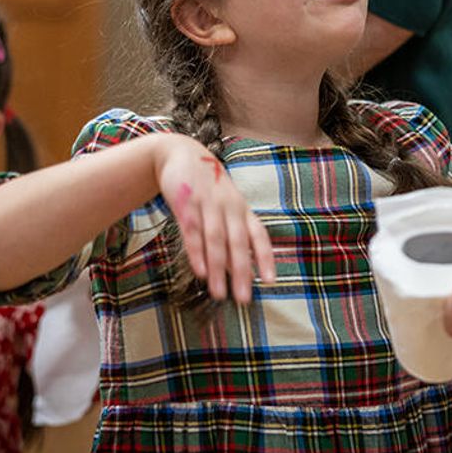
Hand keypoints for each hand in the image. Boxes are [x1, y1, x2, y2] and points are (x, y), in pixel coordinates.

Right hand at [154, 135, 275, 301]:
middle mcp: (229, 207)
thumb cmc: (208, 187)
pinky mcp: (186, 204)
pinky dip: (197, 253)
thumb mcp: (227, 205)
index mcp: (242, 209)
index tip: (270, 281)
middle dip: (242, 272)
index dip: (265, 258)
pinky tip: (200, 272)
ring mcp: (208, 205)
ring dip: (219, 269)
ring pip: (216, 241)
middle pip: (238, 243)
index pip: (259, 235)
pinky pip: (193, 232)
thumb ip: (236, 233)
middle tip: (244, 299)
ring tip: (220, 294)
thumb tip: (245, 270)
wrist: (181, 154)